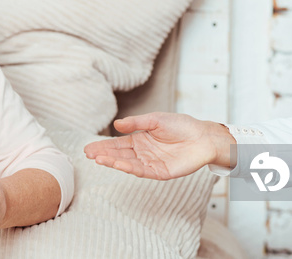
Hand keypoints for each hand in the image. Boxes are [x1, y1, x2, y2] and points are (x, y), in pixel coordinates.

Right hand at [84, 112, 234, 179]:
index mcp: (141, 139)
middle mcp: (143, 152)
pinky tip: (117, 164)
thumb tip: (116, 125)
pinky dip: (129, 168)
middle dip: (103, 154)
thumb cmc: (181, 125)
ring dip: (113, 162)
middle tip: (88, 154)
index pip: (118, 144)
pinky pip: (142, 171)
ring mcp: (151, 163)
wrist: (203, 137)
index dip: (103, 146)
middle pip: (119, 154)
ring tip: (98, 159)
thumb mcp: (156, 119)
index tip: (88, 148)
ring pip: (128, 164)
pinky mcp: (160, 172)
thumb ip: (136, 123)